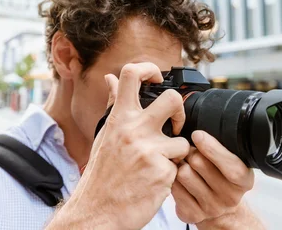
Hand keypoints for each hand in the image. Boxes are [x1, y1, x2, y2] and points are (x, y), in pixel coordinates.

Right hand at [47, 62, 189, 229]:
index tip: (157, 78)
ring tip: (160, 164)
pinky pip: (179, 167)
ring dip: (177, 154)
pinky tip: (155, 182)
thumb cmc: (101, 174)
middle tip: (175, 125)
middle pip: (173, 99)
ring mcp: (149, 151)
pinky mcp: (163, 173)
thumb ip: (113, 105)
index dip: (149, 68)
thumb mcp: (104, 135)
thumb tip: (110, 78)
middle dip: (180, 111)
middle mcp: (134, 130)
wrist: (97, 213)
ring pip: (184, 141)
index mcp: (119, 118)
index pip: (130, 74)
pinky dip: (171, 176)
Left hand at [172, 131, 261, 228]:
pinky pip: (174, 187)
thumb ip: (222, 149)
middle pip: (199, 163)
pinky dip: (173, 178)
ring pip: (183, 174)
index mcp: (244, 180)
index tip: (197, 134)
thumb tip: (199, 133)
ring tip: (185, 164)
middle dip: (191, 151)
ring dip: (180, 165)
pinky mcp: (192, 214)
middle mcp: (230, 197)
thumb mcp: (232, 162)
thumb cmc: (223, 178)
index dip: (212, 148)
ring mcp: (211, 208)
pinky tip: (179, 178)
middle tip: (190, 151)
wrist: (221, 211)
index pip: (229, 164)